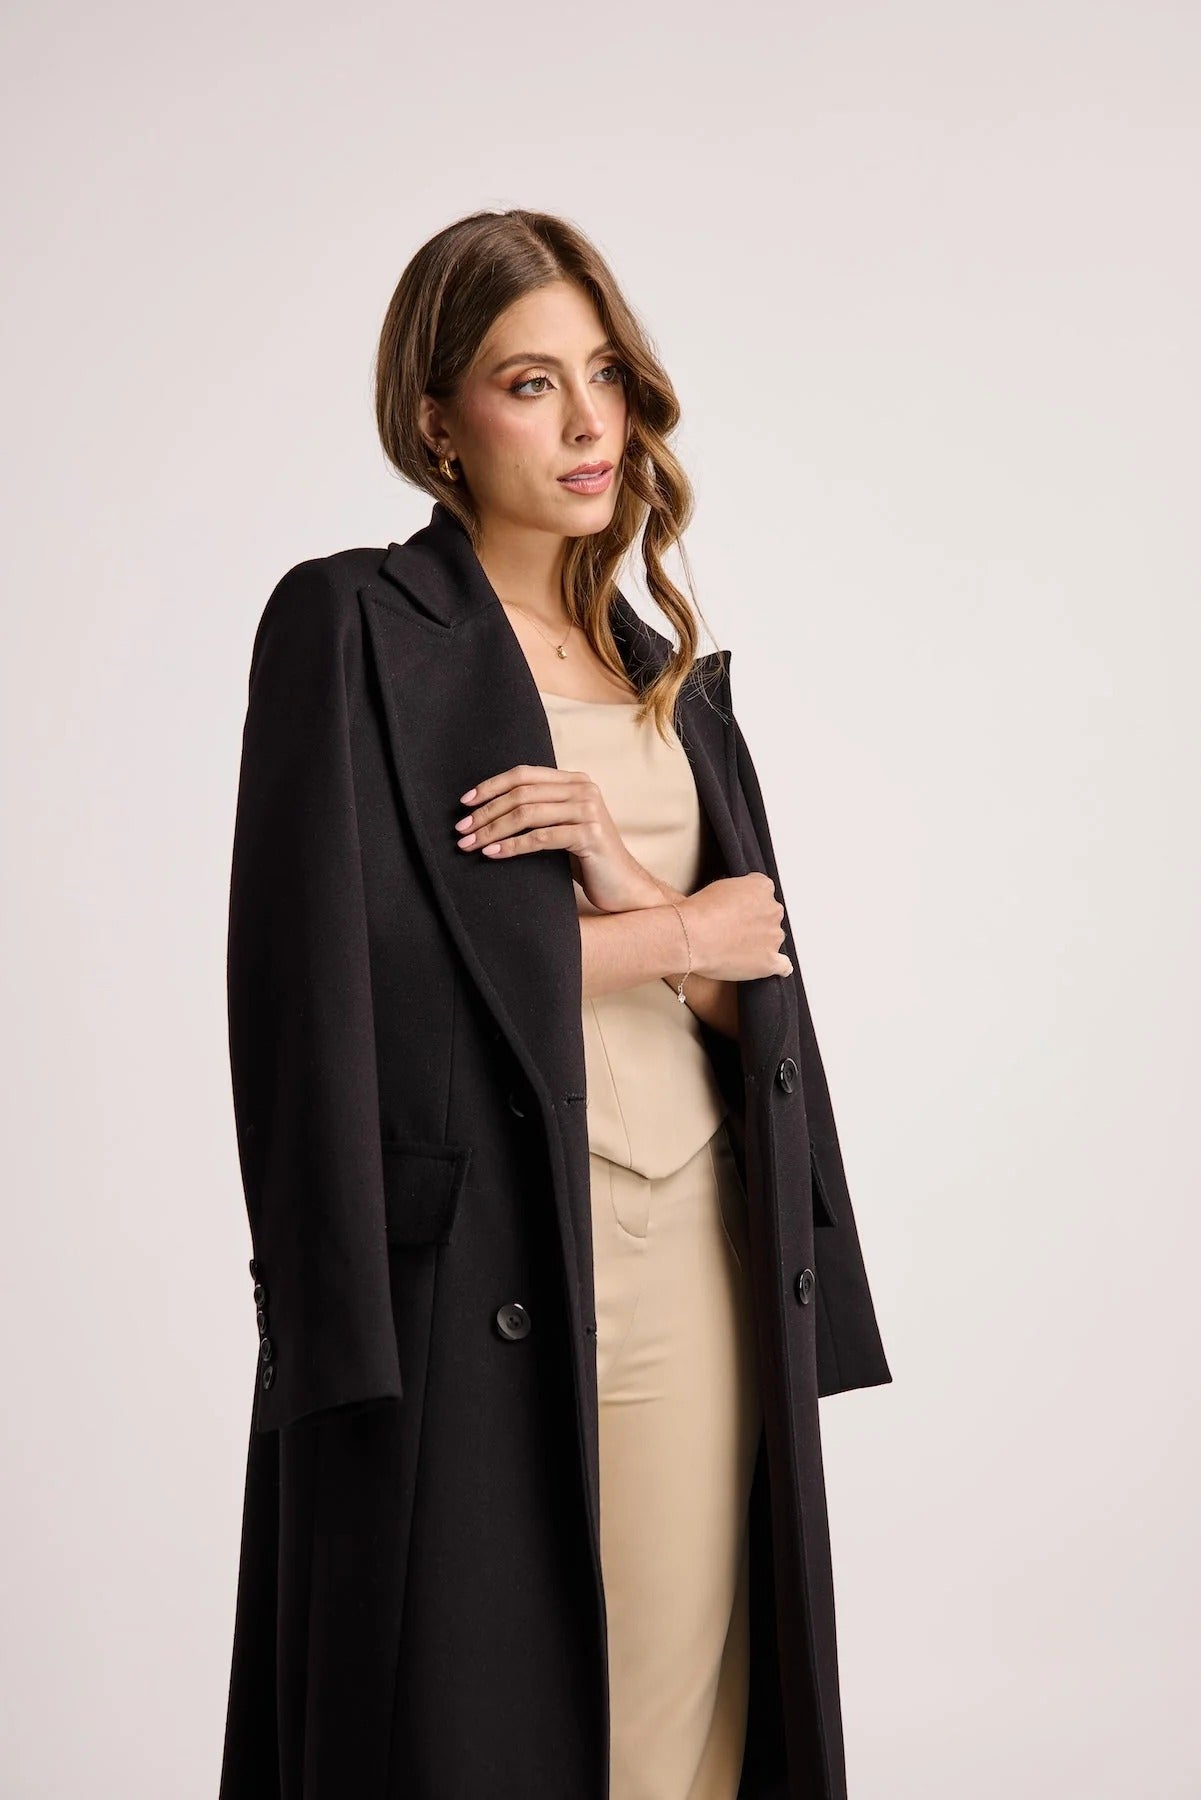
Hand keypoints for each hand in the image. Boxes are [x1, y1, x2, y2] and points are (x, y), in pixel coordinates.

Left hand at [454, 765, 662, 913]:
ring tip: (470, 844)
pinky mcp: (590, 835)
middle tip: (461, 829)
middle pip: (522, 793)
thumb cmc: (587, 859)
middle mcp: (584, 789)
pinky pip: (541, 837)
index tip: (464, 803)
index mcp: (575, 781)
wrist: (625, 886)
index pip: (524, 774)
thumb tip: (487, 809)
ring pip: (528, 814)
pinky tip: (492, 854)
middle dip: (486, 811)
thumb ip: (539, 810)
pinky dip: (512, 846)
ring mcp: (588, 811)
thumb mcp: (562, 826)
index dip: (491, 786)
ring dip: (493, 829)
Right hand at [675, 874, 792, 982]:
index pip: (763, 891)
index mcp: (762, 887)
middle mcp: (773, 910)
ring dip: (761, 943)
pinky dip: (778, 967)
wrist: (692, 936)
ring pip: (773, 939)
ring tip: (736, 949)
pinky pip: (783, 966)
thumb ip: (739, 892)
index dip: (749, 902)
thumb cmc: (700, 912)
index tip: (739, 909)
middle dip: (756, 922)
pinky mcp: (769, 961)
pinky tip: (768, 965)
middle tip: (734, 930)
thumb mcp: (720, 886)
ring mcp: (773, 937)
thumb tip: (739, 903)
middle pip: (771, 915)